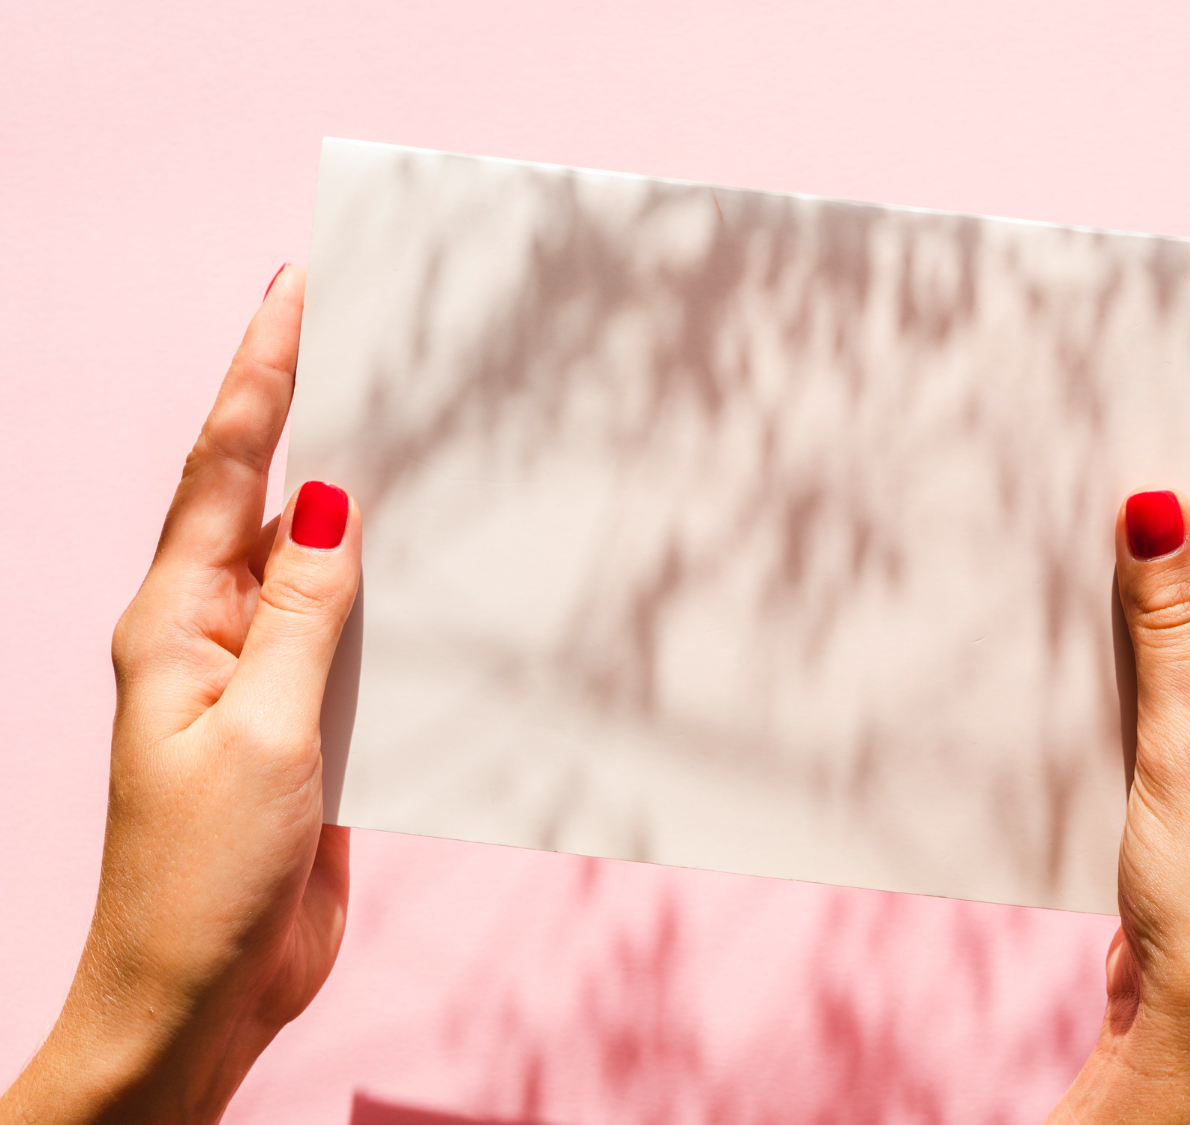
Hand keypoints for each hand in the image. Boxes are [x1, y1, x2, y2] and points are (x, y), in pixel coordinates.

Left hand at [1, 266, 360, 1123]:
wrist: (205, 992)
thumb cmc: (203, 877)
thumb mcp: (263, 734)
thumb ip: (302, 616)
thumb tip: (330, 503)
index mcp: (177, 623)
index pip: (222, 473)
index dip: (258, 377)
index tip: (292, 295)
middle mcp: (214, 634)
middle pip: (264, 497)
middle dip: (305, 409)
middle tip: (354, 326)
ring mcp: (260, 676)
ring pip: (315, 561)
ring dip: (354, 495)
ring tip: (403, 422)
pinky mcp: (303, 719)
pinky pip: (349, 630)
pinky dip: (384, 586)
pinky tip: (423, 560)